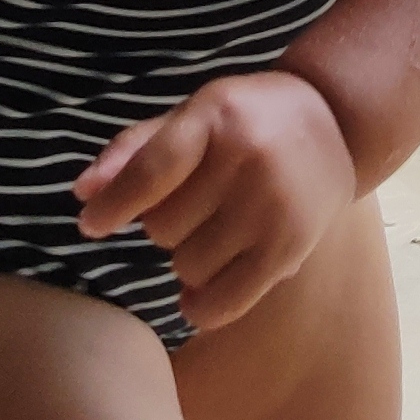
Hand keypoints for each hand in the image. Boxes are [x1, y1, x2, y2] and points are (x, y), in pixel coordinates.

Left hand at [73, 70, 356, 330]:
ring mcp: (273, 205)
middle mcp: (249, 158)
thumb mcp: (195, 114)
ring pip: (187, 264)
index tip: (90, 225)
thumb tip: (83, 192)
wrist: (337, 123)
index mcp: (218, 114)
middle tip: (193, 204)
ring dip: (186, 256)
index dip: (114, 203)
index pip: (153, 169)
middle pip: (163, 226)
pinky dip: (201, 304)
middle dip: (163, 222)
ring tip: (213, 230)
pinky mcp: (291, 247)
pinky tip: (197, 293)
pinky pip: (225, 300)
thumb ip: (136, 149)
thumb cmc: (247, 120)